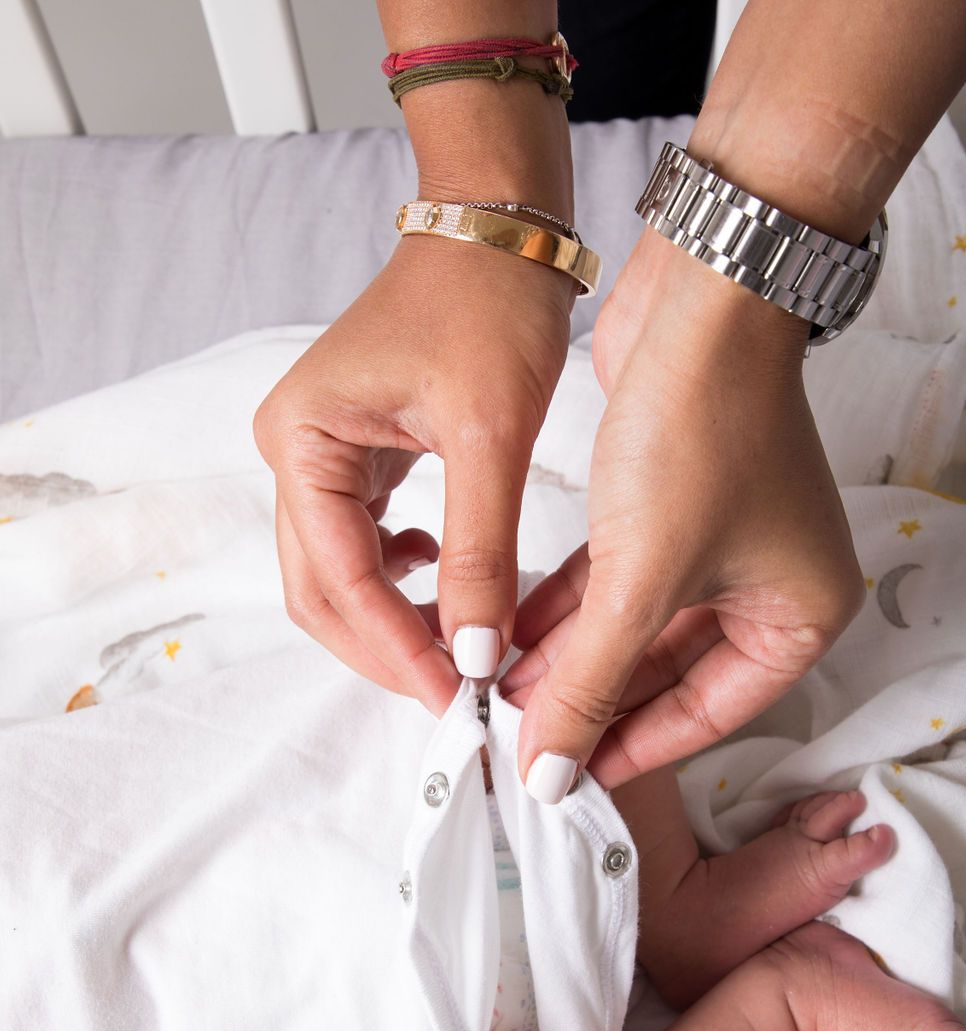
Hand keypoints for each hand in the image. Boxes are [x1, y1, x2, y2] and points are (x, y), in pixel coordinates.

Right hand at [253, 232, 572, 714]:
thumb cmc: (488, 304)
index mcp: (302, 439)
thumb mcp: (490, 435)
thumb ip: (481, 552)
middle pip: (321, 591)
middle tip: (454, 695)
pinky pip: (364, 546)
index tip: (452, 695)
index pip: (338, 577)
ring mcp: (321, 456)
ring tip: (459, 653)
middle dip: (386, 648)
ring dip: (395, 623)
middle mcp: (295, 451)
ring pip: (341, 577)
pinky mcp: (357, 458)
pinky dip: (403, 583)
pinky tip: (449, 585)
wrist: (500, 230)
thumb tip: (474, 653)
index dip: (394, 646)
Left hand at [501, 229, 864, 795]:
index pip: (706, 716)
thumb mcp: (641, 581)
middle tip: (521, 733)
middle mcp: (769, 586)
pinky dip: (571, 608)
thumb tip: (551, 772)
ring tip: (501, 689)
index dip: (629, 749)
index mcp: (799, 618)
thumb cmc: (700, 435)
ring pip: (636, 629)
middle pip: (668, 677)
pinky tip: (513, 634)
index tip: (562, 776)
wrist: (699, 303)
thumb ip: (590, 684)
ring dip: (570, 657)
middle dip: (590, 701)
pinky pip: (621, 582)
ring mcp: (722, 545)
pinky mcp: (674, 507)